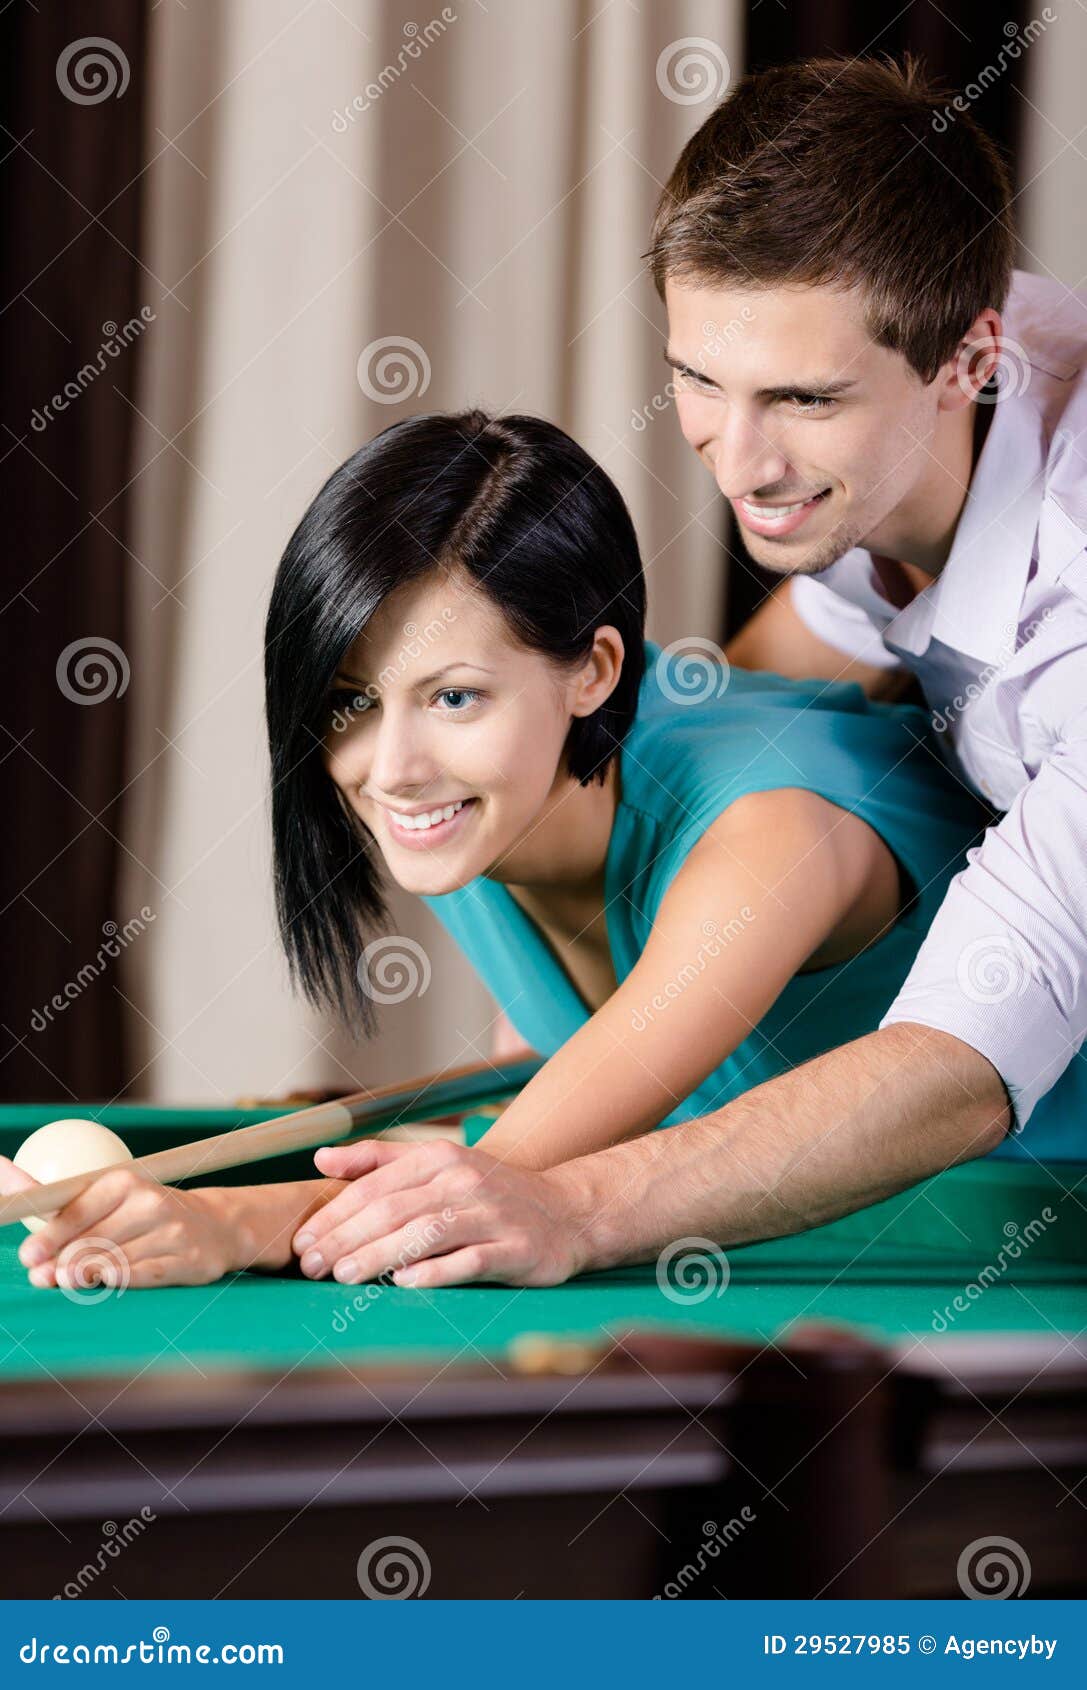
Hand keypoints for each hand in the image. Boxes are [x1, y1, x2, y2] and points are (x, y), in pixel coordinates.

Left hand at [0, 1156, 236, 1289]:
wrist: (214, 1225)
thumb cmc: (146, 1213)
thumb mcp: (110, 1198)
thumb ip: (60, 1200)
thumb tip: (0, 1173)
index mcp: (125, 1181)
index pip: (78, 1209)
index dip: (50, 1234)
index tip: (28, 1255)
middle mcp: (150, 1202)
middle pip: (92, 1240)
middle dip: (60, 1261)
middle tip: (40, 1276)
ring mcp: (170, 1232)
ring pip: (112, 1261)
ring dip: (83, 1275)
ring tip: (65, 1280)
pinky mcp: (186, 1260)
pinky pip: (140, 1276)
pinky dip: (117, 1281)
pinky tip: (103, 1282)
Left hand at [292, 1138, 587, 1287]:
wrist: (568, 1212)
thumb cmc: (490, 1193)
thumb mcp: (439, 1166)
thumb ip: (380, 1162)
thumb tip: (320, 1160)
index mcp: (441, 1159)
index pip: (374, 1185)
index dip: (333, 1215)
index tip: (302, 1242)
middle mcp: (465, 1180)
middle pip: (393, 1209)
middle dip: (345, 1238)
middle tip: (310, 1266)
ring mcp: (492, 1214)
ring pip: (426, 1233)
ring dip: (379, 1255)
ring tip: (343, 1275)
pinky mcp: (516, 1249)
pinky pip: (470, 1260)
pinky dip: (435, 1271)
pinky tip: (404, 1283)